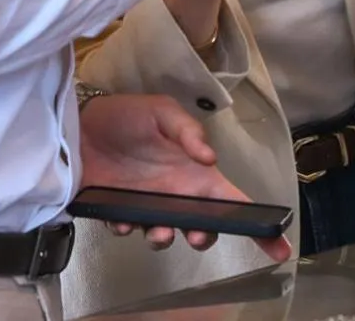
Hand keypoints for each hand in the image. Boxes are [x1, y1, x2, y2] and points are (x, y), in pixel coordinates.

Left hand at [78, 93, 291, 261]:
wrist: (77, 124)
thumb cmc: (125, 115)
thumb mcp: (161, 112)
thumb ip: (187, 131)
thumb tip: (209, 158)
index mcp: (193, 172)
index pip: (232, 199)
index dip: (257, 223)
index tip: (278, 243)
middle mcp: (175, 193)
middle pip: (202, 226)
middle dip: (203, 237)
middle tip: (195, 235)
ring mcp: (146, 205)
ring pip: (165, 234)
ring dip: (165, 238)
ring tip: (158, 230)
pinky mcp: (118, 212)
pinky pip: (128, 229)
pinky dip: (127, 228)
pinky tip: (121, 218)